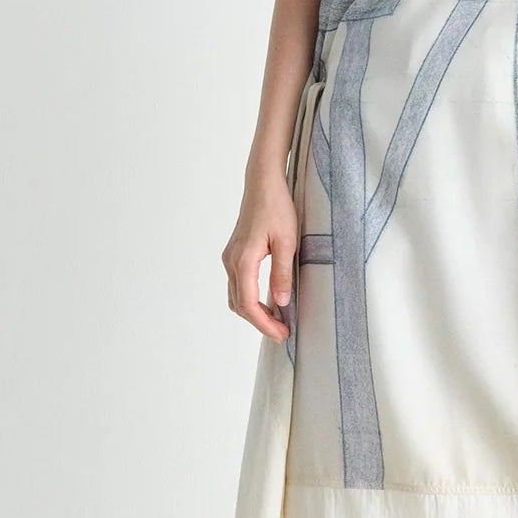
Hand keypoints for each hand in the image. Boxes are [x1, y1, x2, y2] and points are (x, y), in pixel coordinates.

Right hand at [223, 171, 298, 340]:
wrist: (263, 184)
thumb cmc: (277, 208)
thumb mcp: (287, 242)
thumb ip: (282, 273)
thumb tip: (281, 303)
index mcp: (243, 260)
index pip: (249, 305)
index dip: (265, 324)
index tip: (282, 333)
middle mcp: (231, 261)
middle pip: (239, 305)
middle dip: (260, 322)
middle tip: (282, 332)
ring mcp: (230, 257)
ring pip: (236, 296)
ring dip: (254, 313)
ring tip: (277, 321)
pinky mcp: (235, 254)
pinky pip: (238, 285)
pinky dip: (250, 300)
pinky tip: (267, 302)